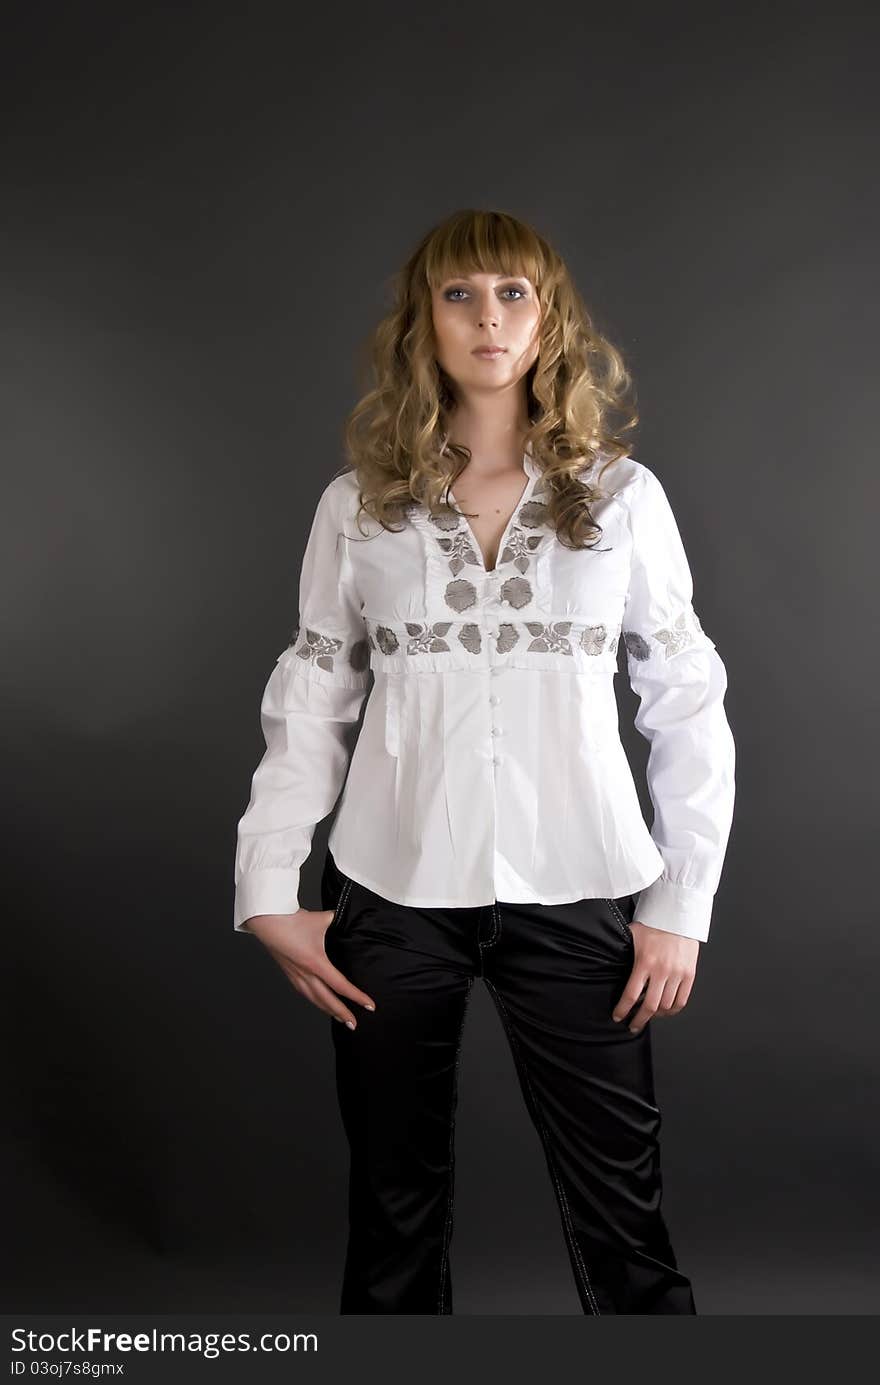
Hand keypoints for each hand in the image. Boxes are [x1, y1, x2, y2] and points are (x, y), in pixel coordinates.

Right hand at [243, 908, 376, 1029]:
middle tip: (354, 1024)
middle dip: (342, 1013)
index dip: (356, 997)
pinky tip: (318, 1002)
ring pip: (314, 999)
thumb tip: (348, 918)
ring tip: (339, 1018)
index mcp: (316, 963)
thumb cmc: (291, 921)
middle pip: (327, 1000)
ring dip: (328, 1010)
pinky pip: (305, 993)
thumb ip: (338, 920)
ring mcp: (296, 975)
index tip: (369, 1005)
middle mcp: (306, 974)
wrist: (267, 921)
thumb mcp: (322, 919)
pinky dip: (315, 1001)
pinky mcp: (289, 973)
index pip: (340, 985)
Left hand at [612, 921, 698, 1033]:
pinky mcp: (689, 975)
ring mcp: (677, 973)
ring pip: (666, 1006)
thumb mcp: (632, 935)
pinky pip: (681, 1001)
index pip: (631, 994)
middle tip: (632, 1025)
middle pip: (649, 1006)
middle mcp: (662, 970)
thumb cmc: (654, 924)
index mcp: (644, 962)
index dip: (623, 1009)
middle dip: (638, 1020)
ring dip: (655, 1015)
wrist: (678, 916)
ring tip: (648, 1015)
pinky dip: (672, 1010)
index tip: (618, 1016)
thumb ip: (622, 951)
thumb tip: (605, 959)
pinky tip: (665, 1011)